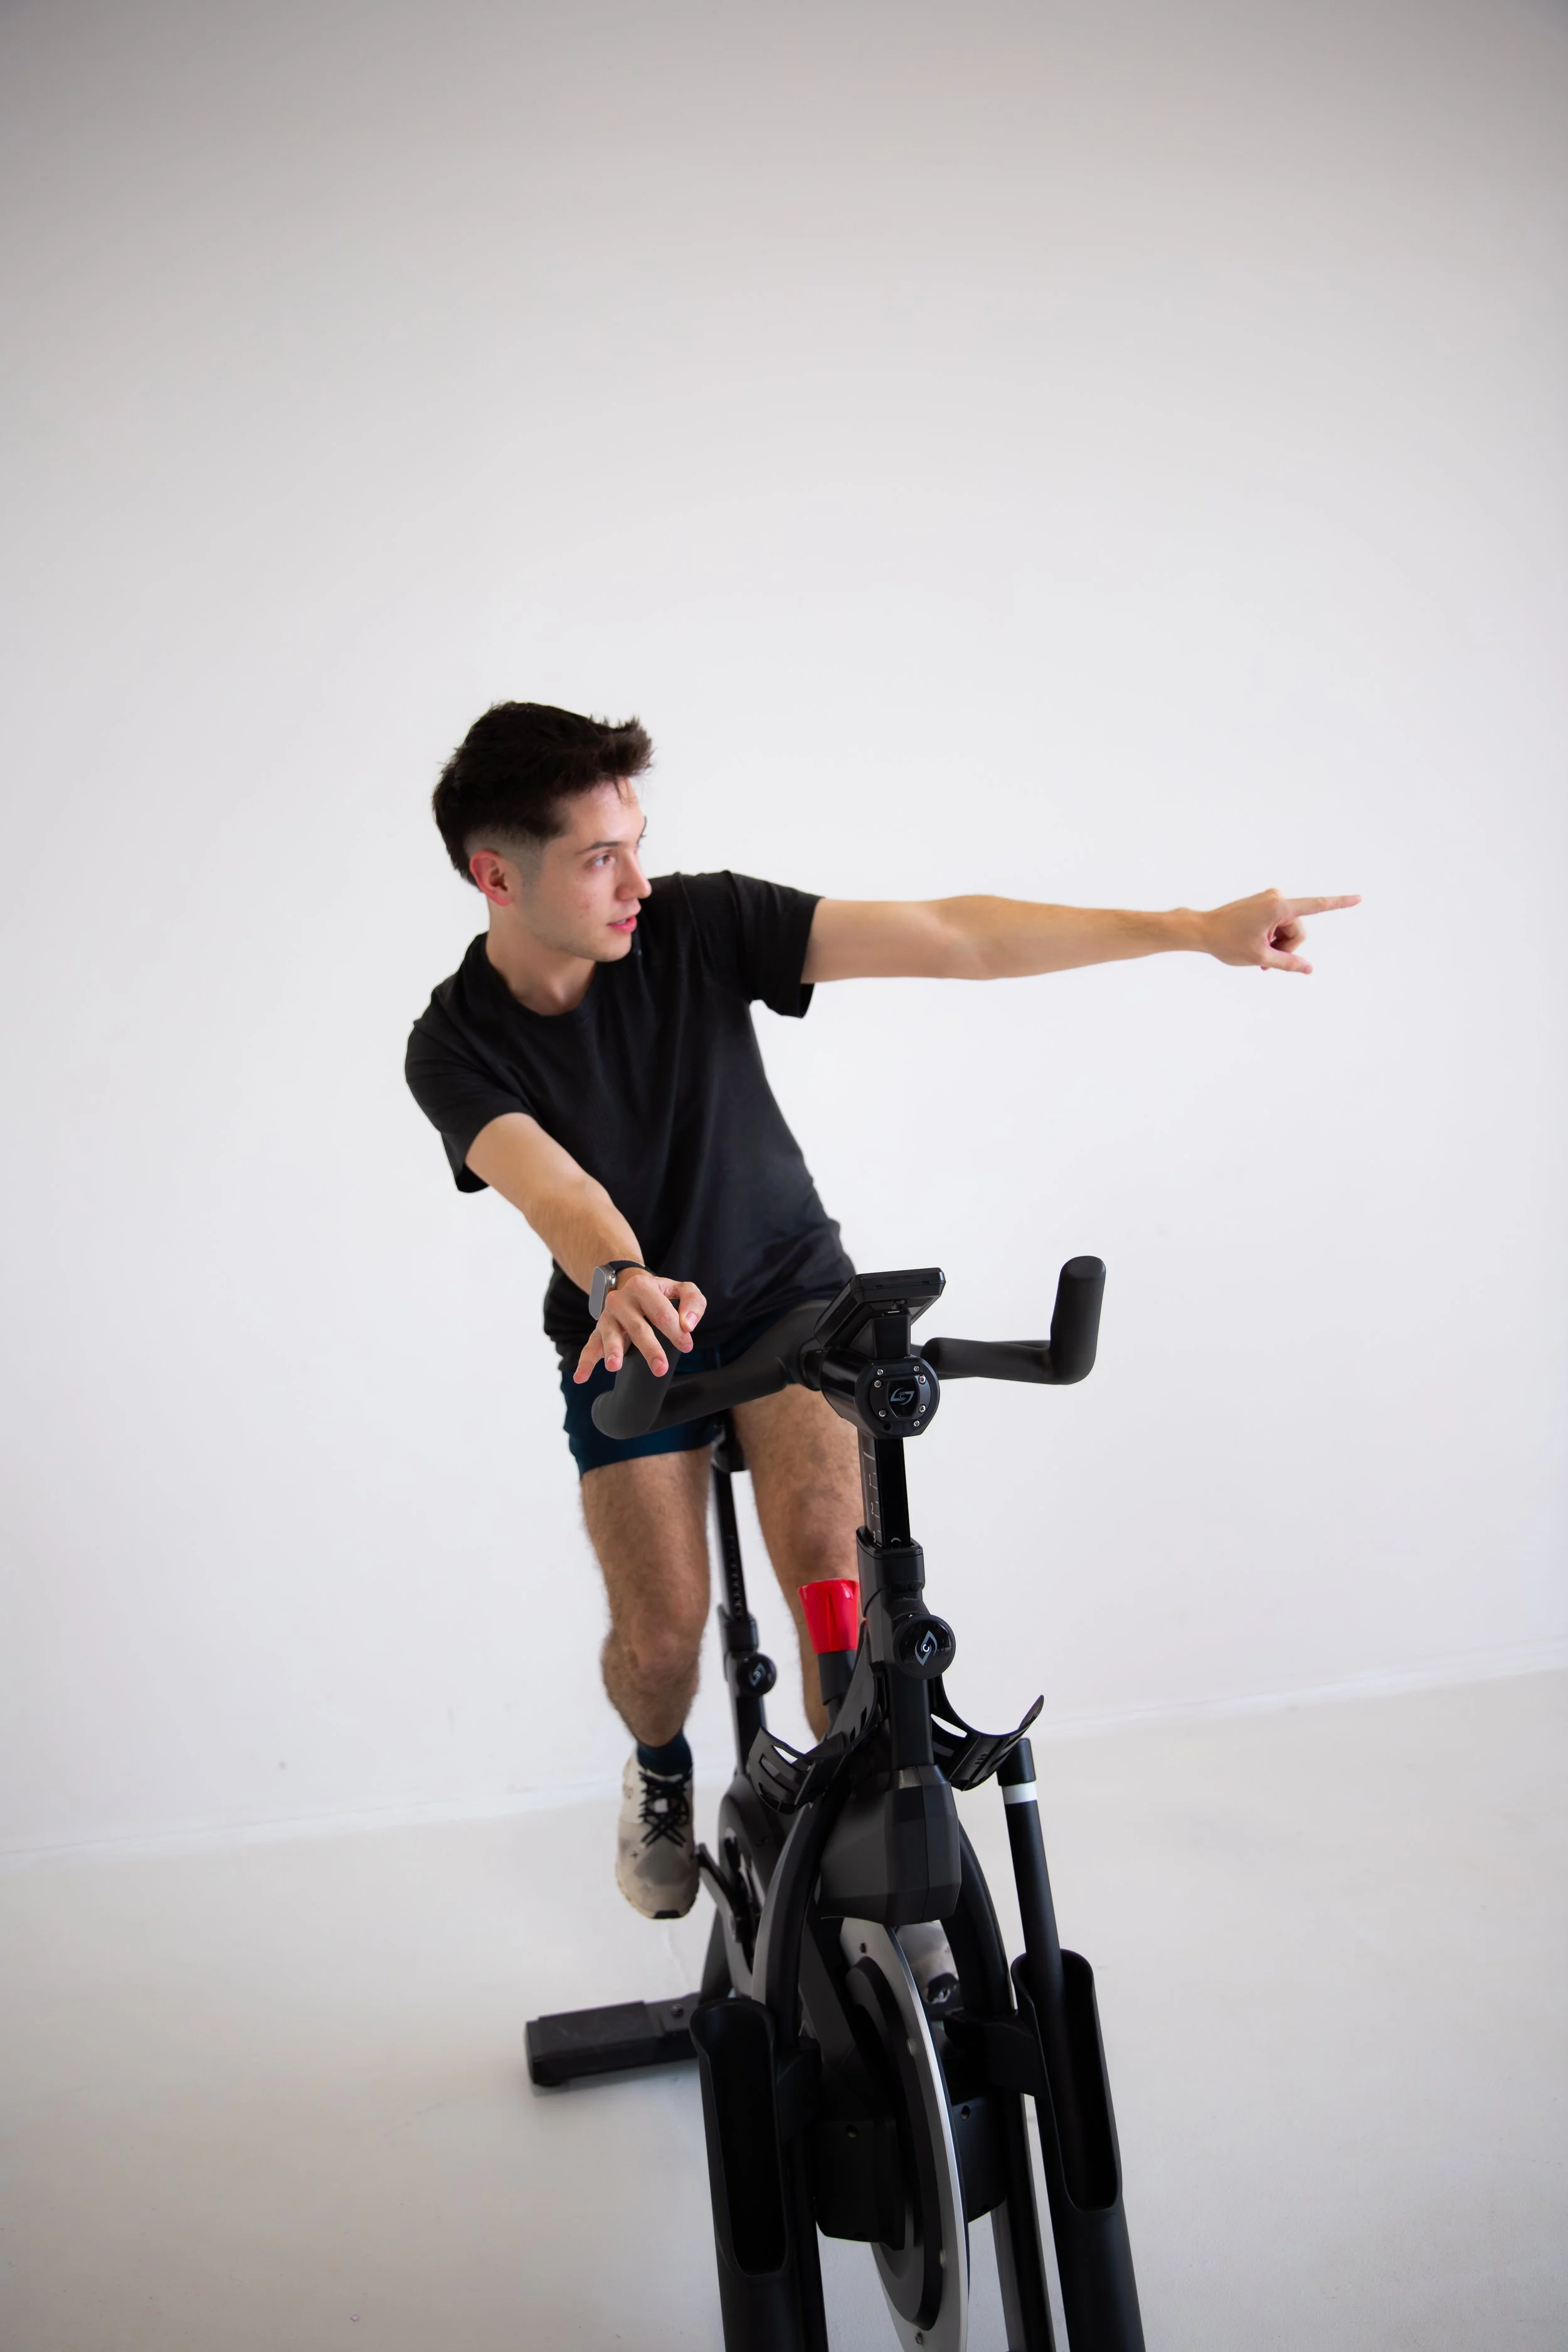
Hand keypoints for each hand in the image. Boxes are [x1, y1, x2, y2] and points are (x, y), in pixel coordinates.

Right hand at [573, 1271, 707, 1383]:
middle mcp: (621, 1301)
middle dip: (650, 1348)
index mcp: (642, 1287)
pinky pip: (590, 1346)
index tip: (687, 1345)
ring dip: (613, 1351)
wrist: (629, 1286)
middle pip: (638, 1327)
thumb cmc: (659, 1294)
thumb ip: (693, 1302)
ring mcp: (608, 1317)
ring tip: (615, 1366)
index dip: (676, 1331)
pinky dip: (585, 1362)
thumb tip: (689, 1325)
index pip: (662, 1313)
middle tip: (660, 1368)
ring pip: (610, 1335)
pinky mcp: (598, 1331)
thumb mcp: (680, 1289)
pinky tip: (581, 1377)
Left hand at [1200, 888, 1359, 974]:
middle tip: (1265, 960)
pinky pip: (1279, 924)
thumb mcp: (1260, 957)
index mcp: (1278, 907)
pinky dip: (1273, 937)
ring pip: (1290, 930)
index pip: (1316, 906)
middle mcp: (1277, 898)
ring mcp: (1271, 899)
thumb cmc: (1227, 942)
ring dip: (1278, 944)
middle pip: (1299, 930)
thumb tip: (1309, 969)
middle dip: (1287, 947)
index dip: (1339, 904)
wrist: (1201, 930)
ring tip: (1258, 953)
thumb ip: (1288, 963)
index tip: (1359, 898)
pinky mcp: (1266, 903)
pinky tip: (1258, 946)